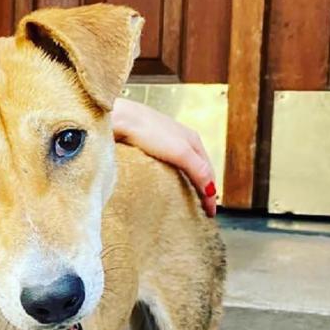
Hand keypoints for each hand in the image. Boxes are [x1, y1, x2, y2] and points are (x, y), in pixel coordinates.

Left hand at [111, 97, 216, 216]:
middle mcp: (180, 139)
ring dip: (185, 182)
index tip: (210, 212)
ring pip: (180, 166)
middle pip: (197, 168)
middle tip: (200, 208)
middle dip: (201, 187)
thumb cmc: (148, 129)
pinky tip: (162, 183)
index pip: (209, 171)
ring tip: (184, 200)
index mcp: (192, 139)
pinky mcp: (145, 145)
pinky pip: (163, 165)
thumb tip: (212, 191)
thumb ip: (198, 170)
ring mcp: (162, 141)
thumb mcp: (180, 152)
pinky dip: (169, 177)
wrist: (117, 117)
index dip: (211, 193)